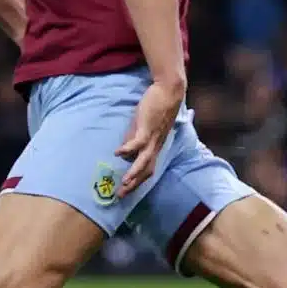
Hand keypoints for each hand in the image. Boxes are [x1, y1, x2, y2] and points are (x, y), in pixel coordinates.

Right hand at [117, 78, 185, 192]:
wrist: (168, 91)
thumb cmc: (155, 107)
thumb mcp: (142, 127)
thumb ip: (133, 139)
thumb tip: (124, 151)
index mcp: (155, 146)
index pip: (148, 169)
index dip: (138, 181)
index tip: (126, 191)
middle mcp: (155, 146)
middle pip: (146, 170)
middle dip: (134, 184)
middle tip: (121, 195)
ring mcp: (152, 138)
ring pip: (144, 160)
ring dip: (134, 173)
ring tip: (124, 183)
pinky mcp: (147, 128)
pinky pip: (138, 141)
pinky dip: (128, 149)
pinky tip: (118, 153)